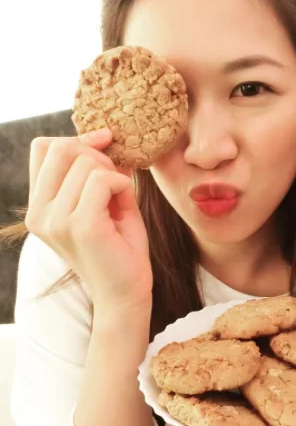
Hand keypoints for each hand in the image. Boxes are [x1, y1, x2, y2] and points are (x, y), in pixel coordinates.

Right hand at [25, 129, 152, 317]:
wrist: (127, 292)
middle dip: (97, 155)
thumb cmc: (120, 246)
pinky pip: (102, 180)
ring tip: (119, 203)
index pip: (43, 148)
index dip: (77, 139)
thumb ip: (97, 170)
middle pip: (61, 147)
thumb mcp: (104, 200)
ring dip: (114, 174)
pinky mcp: (80, 226)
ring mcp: (56, 220)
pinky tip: (124, 207)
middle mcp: (39, 213)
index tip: (105, 147)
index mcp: (39, 206)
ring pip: (86, 162)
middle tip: (115, 181)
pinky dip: (122, 185)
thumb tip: (103, 133)